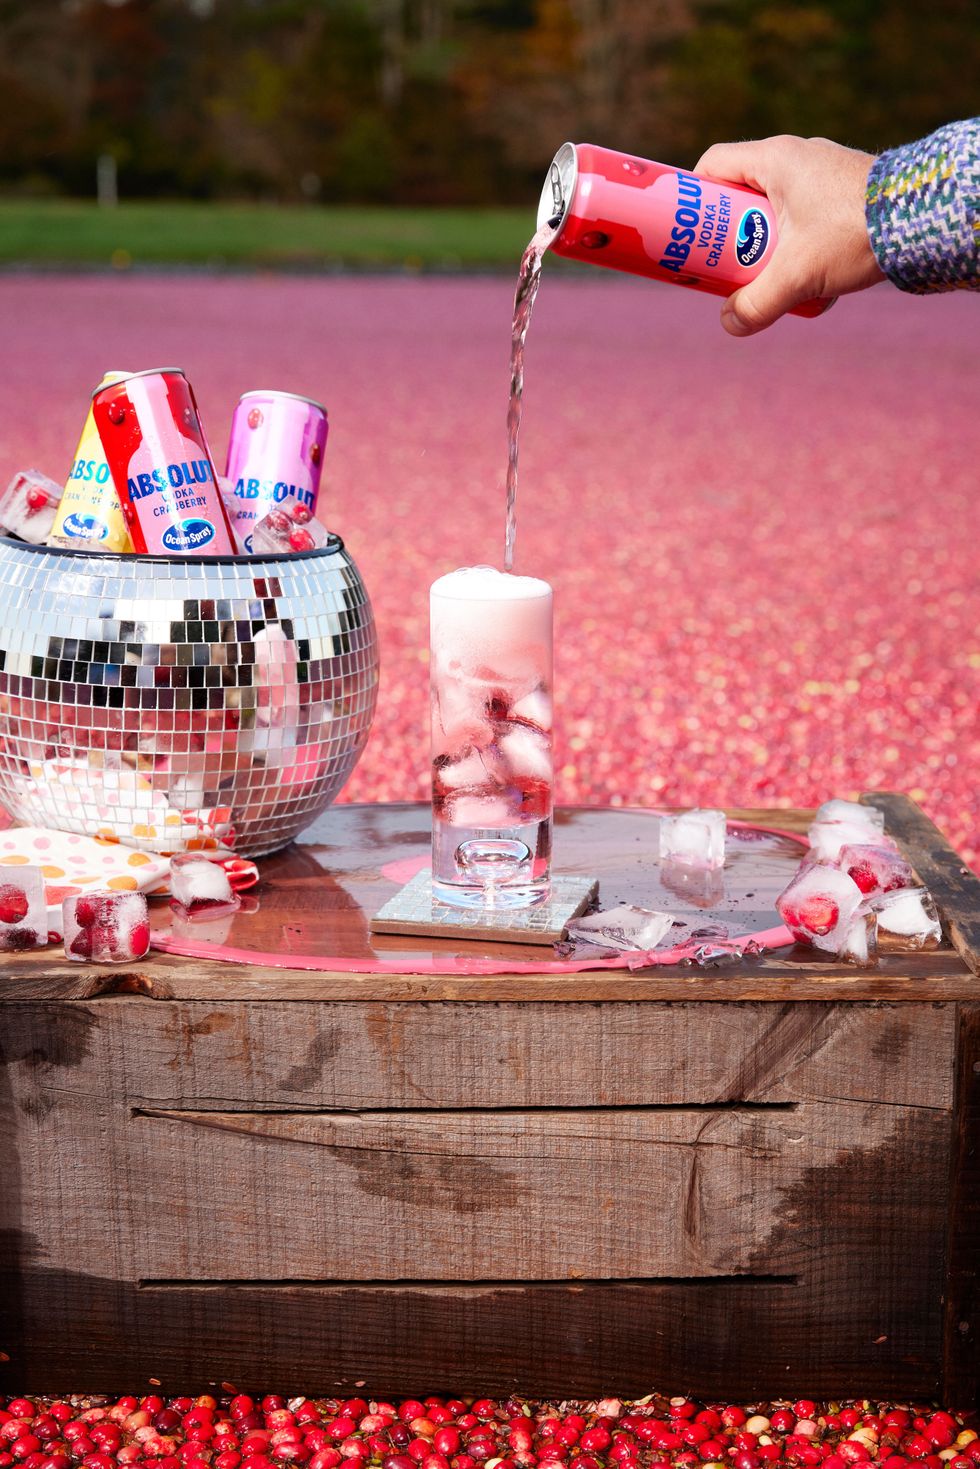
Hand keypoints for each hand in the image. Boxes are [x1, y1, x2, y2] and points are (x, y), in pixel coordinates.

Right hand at [694, 134, 886, 335]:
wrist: (923, 219)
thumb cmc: (855, 233)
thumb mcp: (797, 274)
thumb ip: (756, 303)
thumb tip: (729, 324)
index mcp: (775, 158)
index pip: (714, 164)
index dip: (693, 197)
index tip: (688, 231)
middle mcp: (798, 156)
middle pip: (742, 191)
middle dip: (728, 233)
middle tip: (723, 266)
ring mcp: (824, 171)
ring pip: (775, 208)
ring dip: (765, 244)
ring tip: (770, 279)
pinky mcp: (845, 191)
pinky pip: (806, 215)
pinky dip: (798, 244)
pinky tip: (810, 277)